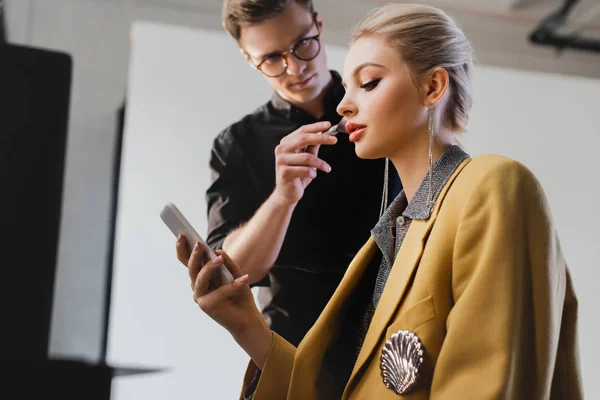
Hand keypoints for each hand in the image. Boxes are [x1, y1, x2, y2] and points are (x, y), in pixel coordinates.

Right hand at [176, 236, 271, 367]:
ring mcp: (200, 297)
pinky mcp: (206, 306)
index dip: (182, 249)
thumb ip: (226, 262)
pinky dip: (233, 285)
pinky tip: (245, 278)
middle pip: (192, 268)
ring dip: (209, 267)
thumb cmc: (239, 294)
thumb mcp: (234, 273)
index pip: (188, 261)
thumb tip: (216, 251)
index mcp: (201, 277)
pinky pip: (219, 292)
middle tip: (199, 243)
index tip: (181, 234)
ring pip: (200, 278)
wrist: (247, 317)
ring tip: (219, 259)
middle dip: (194, 255)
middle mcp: (197, 286)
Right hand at [273, 121, 336, 204]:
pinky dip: (313, 173)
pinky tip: (313, 175)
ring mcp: (281, 160)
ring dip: (320, 163)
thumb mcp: (307, 158)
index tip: (329, 125)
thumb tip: (325, 133)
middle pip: (304, 139)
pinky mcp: (284, 172)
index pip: (302, 131)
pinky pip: (305, 170)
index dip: (316, 127)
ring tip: (326, 168)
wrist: (287, 193)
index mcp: (286, 143)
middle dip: (321, 138)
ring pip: (307, 157)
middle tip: (334, 140)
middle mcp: (281, 149)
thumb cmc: (298, 175)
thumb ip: (313, 146)